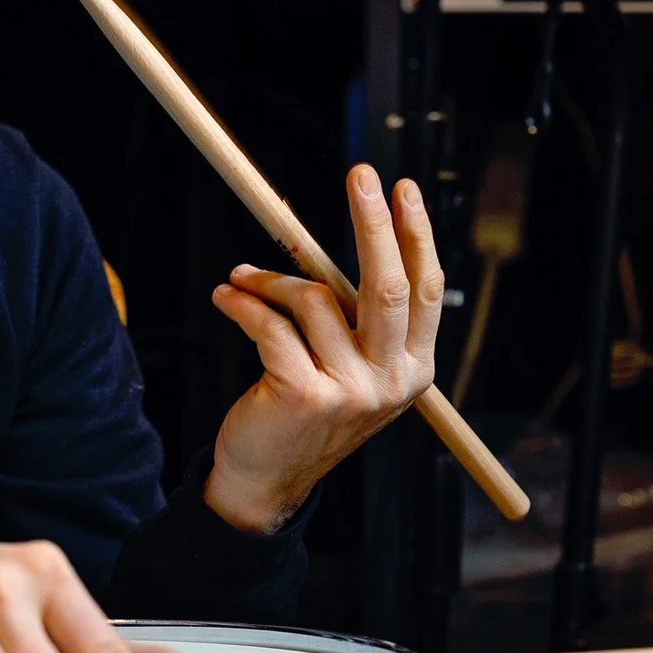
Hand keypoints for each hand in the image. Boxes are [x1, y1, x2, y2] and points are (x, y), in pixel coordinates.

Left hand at [204, 165, 442, 532]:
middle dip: (373, 223)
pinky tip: (225, 297)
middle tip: (361, 173)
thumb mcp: (348, 366)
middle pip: (388, 285)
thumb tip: (326, 243)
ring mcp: (352, 391)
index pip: (426, 290)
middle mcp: (392, 381)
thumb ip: (354, 316)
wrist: (268, 480)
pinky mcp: (305, 395)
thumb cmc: (306, 408)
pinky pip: (271, 325)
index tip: (402, 188)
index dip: (416, 235)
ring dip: (268, 281)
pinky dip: (243, 303)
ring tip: (240, 279)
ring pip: (313, 299)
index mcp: (414, 369)